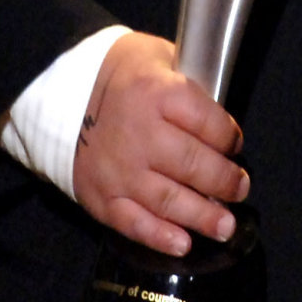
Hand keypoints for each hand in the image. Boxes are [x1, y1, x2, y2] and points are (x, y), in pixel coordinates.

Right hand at [71, 32, 248, 256]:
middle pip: (194, 165)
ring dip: (204, 217)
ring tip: (225, 226)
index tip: (235, 144)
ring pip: (170, 200)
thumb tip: (223, 127)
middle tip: (239, 188)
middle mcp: (139, 134)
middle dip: (226, 181)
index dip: (231, 138)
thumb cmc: (123, 76)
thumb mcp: (161, 58)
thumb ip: (192, 88)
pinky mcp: (101, 196)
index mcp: (157, 93)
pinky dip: (160, 237)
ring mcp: (119, 169)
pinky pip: (134, 223)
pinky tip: (184, 244)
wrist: (62, 93)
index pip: (210, 124)